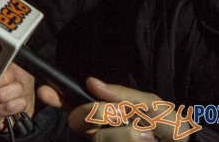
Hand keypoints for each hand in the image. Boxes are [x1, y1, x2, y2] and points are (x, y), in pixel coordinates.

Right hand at [38, 77, 197, 141]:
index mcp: (107, 115)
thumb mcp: (153, 106)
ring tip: (147, 136)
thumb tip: (92, 82)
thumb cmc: (171, 130)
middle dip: (100, 113)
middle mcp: (100, 132)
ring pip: (98, 137)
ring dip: (124, 134)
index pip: (74, 105)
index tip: (46, 91)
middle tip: (123, 115)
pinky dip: (128, 139)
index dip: (58, 98)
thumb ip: (123, 95)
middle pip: (80, 119)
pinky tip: (144, 141)